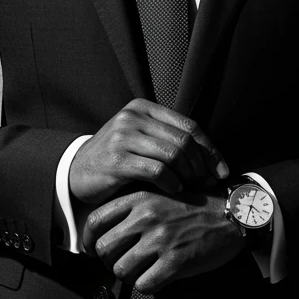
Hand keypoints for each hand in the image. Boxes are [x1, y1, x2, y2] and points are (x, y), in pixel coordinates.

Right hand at [69, 98, 228, 207]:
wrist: (76, 171)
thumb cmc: (117, 158)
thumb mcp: (141, 140)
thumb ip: (168, 141)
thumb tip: (211, 159)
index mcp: (143, 108)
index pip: (188, 125)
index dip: (210, 149)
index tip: (221, 170)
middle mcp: (133, 117)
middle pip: (183, 140)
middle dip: (202, 165)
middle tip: (208, 183)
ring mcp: (123, 136)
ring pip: (173, 154)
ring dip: (189, 175)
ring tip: (192, 188)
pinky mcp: (116, 159)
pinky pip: (157, 170)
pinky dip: (172, 183)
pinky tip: (175, 191)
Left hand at [82, 189, 244, 293]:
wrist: (233, 215)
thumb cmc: (196, 206)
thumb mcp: (161, 195)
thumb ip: (134, 209)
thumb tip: (107, 232)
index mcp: (139, 199)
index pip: (95, 220)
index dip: (88, 239)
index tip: (92, 249)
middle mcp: (146, 218)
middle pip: (103, 248)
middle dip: (109, 261)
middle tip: (121, 264)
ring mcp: (160, 240)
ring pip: (121, 270)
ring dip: (128, 276)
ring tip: (140, 272)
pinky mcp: (176, 262)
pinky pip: (144, 285)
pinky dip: (147, 286)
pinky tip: (157, 278)